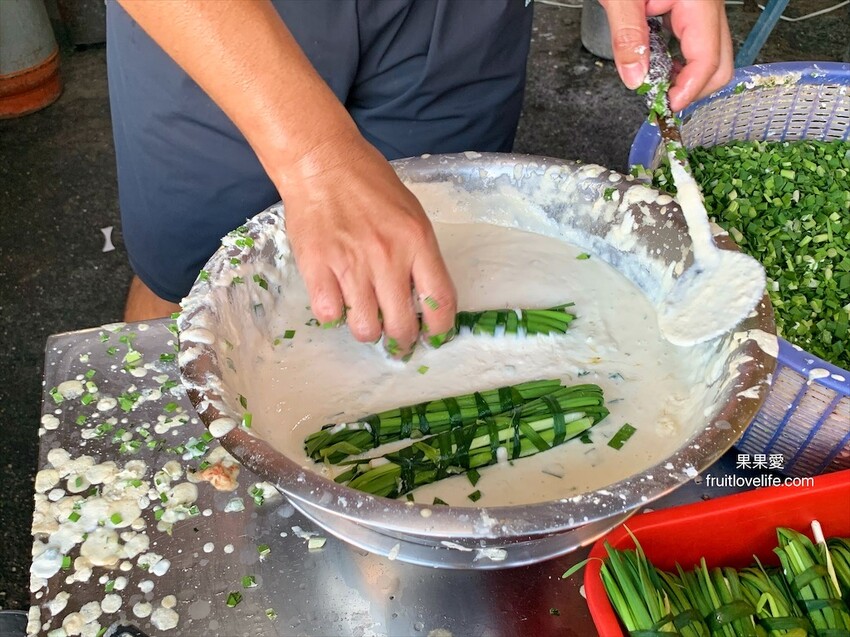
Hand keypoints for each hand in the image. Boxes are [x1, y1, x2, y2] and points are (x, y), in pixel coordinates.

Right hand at [278, 130, 457, 358]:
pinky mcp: (317, 267)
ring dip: (367, 331)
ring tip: (365, 320)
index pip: (440, 301)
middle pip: (402, 325)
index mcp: (417, 242)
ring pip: (365, 328)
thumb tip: (423, 299)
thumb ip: (419, 255)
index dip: (440, 329)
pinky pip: (329, 314)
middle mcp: (387, 257)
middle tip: (397, 342)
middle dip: (402, 342)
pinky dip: (334, 315)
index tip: (433, 337)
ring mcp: (351, 264)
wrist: (322, 162)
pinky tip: (337, 300)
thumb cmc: (369, 184)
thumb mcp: (411, 214)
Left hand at [599, 0, 732, 111]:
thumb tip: (636, 78)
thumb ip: (627, 37)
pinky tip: (656, 60)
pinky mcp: (691, 5)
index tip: (666, 106)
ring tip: (655, 81)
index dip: (689, 90)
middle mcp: (708, 3)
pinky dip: (678, 57)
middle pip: (721, 61)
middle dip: (694, 88)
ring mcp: (702, 5)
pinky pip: (695, 39)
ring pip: (711, 53)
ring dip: (685, 74)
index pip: (708, 59)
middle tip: (662, 100)